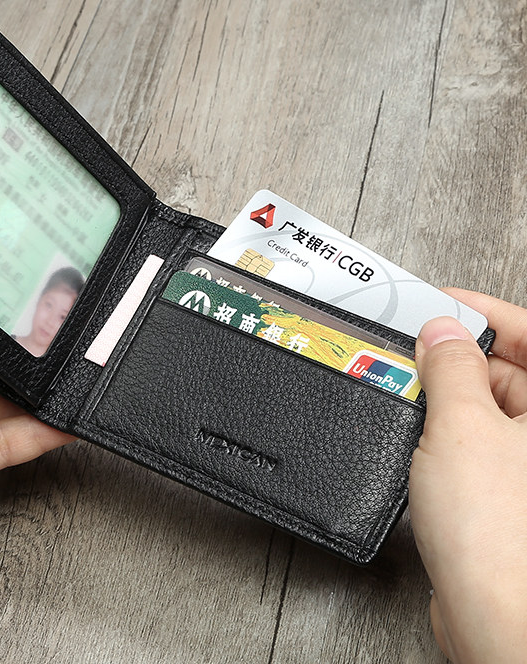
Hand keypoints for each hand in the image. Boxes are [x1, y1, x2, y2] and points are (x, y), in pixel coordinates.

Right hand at [410, 290, 526, 662]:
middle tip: (409, 345)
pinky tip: (414, 426)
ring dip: (442, 391)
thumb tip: (440, 332)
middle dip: (456, 353)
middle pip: (508, 368)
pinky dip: (440, 427)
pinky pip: (470, 439)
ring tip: (404, 384)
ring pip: (484, 404)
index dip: (484, 312)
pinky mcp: (502, 490)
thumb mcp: (461, 425)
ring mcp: (525, 463)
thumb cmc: (499, 535)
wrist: (493, 617)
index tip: (440, 301)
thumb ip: (450, 368)